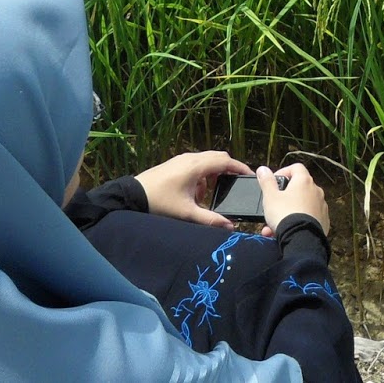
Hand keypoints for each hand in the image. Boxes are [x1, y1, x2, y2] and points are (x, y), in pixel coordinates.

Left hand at [134, 151, 253, 228]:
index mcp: (196, 166)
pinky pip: (196, 164)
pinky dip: (203, 174)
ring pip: (206, 160)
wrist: (133, 195)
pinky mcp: (175, 163)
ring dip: (214, 173)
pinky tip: (197, 192)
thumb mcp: (186, 213)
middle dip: (229, 169)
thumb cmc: (160, 202)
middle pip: (218, 157)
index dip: (240, 167)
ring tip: (213, 193)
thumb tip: (229, 226)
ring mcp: (182, 159)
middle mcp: (191, 158)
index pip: (226, 161)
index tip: (250, 175)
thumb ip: (210, 219)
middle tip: (236, 184)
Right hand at [257, 163, 329, 238]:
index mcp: (304, 181)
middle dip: (283, 198)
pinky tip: (285, 232)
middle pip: (298, 189)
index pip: (296, 168)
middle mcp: (316, 191)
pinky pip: (307, 218)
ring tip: (273, 226)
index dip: (283, 172)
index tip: (274, 182)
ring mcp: (321, 206)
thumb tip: (263, 169)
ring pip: (301, 206)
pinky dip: (297, 222)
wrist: (301, 239)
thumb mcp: (270, 196)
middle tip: (272, 207)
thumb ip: (266, 181)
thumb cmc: (285, 215)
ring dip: (287, 213)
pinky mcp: (323, 221)